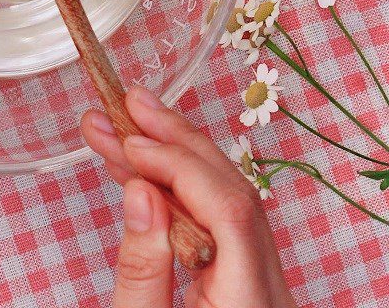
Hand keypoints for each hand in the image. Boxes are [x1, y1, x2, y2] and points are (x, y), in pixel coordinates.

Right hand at [81, 87, 297, 307]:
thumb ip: (142, 268)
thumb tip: (141, 190)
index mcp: (250, 306)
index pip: (229, 210)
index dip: (177, 164)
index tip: (127, 142)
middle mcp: (269, 291)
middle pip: (232, 191)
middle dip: (173, 140)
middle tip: (125, 104)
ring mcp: (263, 286)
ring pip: (224, 198)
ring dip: (170, 154)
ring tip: (122, 121)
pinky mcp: (244, 282)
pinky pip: (214, 219)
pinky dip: (173, 187)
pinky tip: (136, 166)